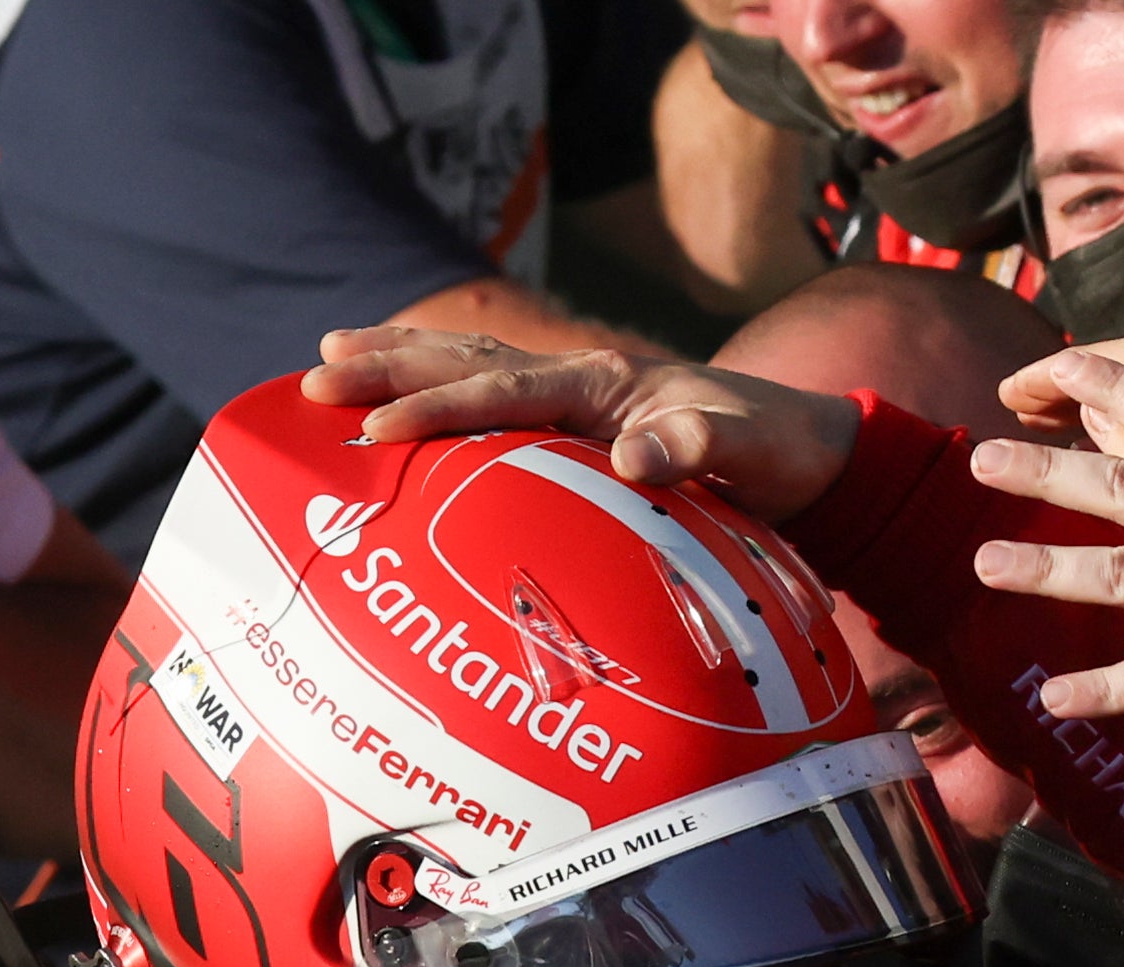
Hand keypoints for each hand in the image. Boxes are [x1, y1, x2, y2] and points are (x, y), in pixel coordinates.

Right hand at [303, 328, 859, 520]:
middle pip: (468, 362)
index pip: (506, 392)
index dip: (441, 408)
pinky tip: (403, 401)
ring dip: (401, 361)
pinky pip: (494, 398)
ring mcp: (576, 395)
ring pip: (471, 366)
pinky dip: (441, 389)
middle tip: (311, 377)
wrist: (812, 451)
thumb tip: (634, 454)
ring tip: (327, 356)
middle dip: (389, 368)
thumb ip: (700, 446)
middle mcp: (581, 379)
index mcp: (607, 384)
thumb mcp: (752, 451)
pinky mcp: (578, 420)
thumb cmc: (782, 451)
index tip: (379, 428)